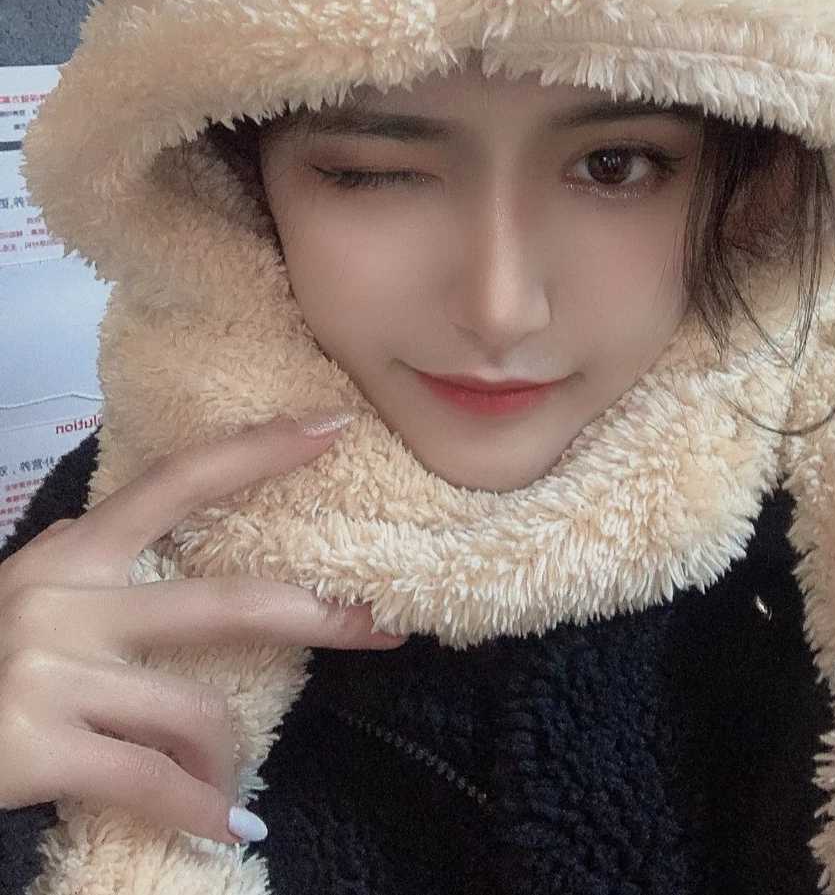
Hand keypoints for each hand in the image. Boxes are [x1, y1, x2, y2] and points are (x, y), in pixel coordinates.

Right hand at [0, 414, 405, 845]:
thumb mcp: (20, 593)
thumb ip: (82, 563)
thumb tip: (138, 528)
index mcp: (70, 554)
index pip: (178, 482)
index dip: (259, 450)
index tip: (332, 427)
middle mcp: (66, 598)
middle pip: (222, 604)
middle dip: (315, 616)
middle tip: (380, 628)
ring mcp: (54, 671)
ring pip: (196, 710)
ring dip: (223, 756)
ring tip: (227, 782)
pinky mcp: (41, 745)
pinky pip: (153, 781)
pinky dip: (198, 810)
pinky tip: (223, 826)